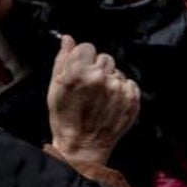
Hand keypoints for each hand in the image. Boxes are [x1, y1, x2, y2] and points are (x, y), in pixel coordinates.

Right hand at [48, 35, 139, 167]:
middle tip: (88, 89)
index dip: (82, 59)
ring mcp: (118, 88)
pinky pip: (129, 83)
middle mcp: (101, 77)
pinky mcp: (132, 98)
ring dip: (109, 80)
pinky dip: (121, 91)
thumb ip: (62, 60)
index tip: (79, 72)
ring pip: (117, 71)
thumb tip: (67, 39)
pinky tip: (109, 103)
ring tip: (98, 99)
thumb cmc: (64, 118)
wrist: (82, 147)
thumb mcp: (55, 88)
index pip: (87, 47)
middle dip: (96, 69)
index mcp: (79, 72)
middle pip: (104, 58)